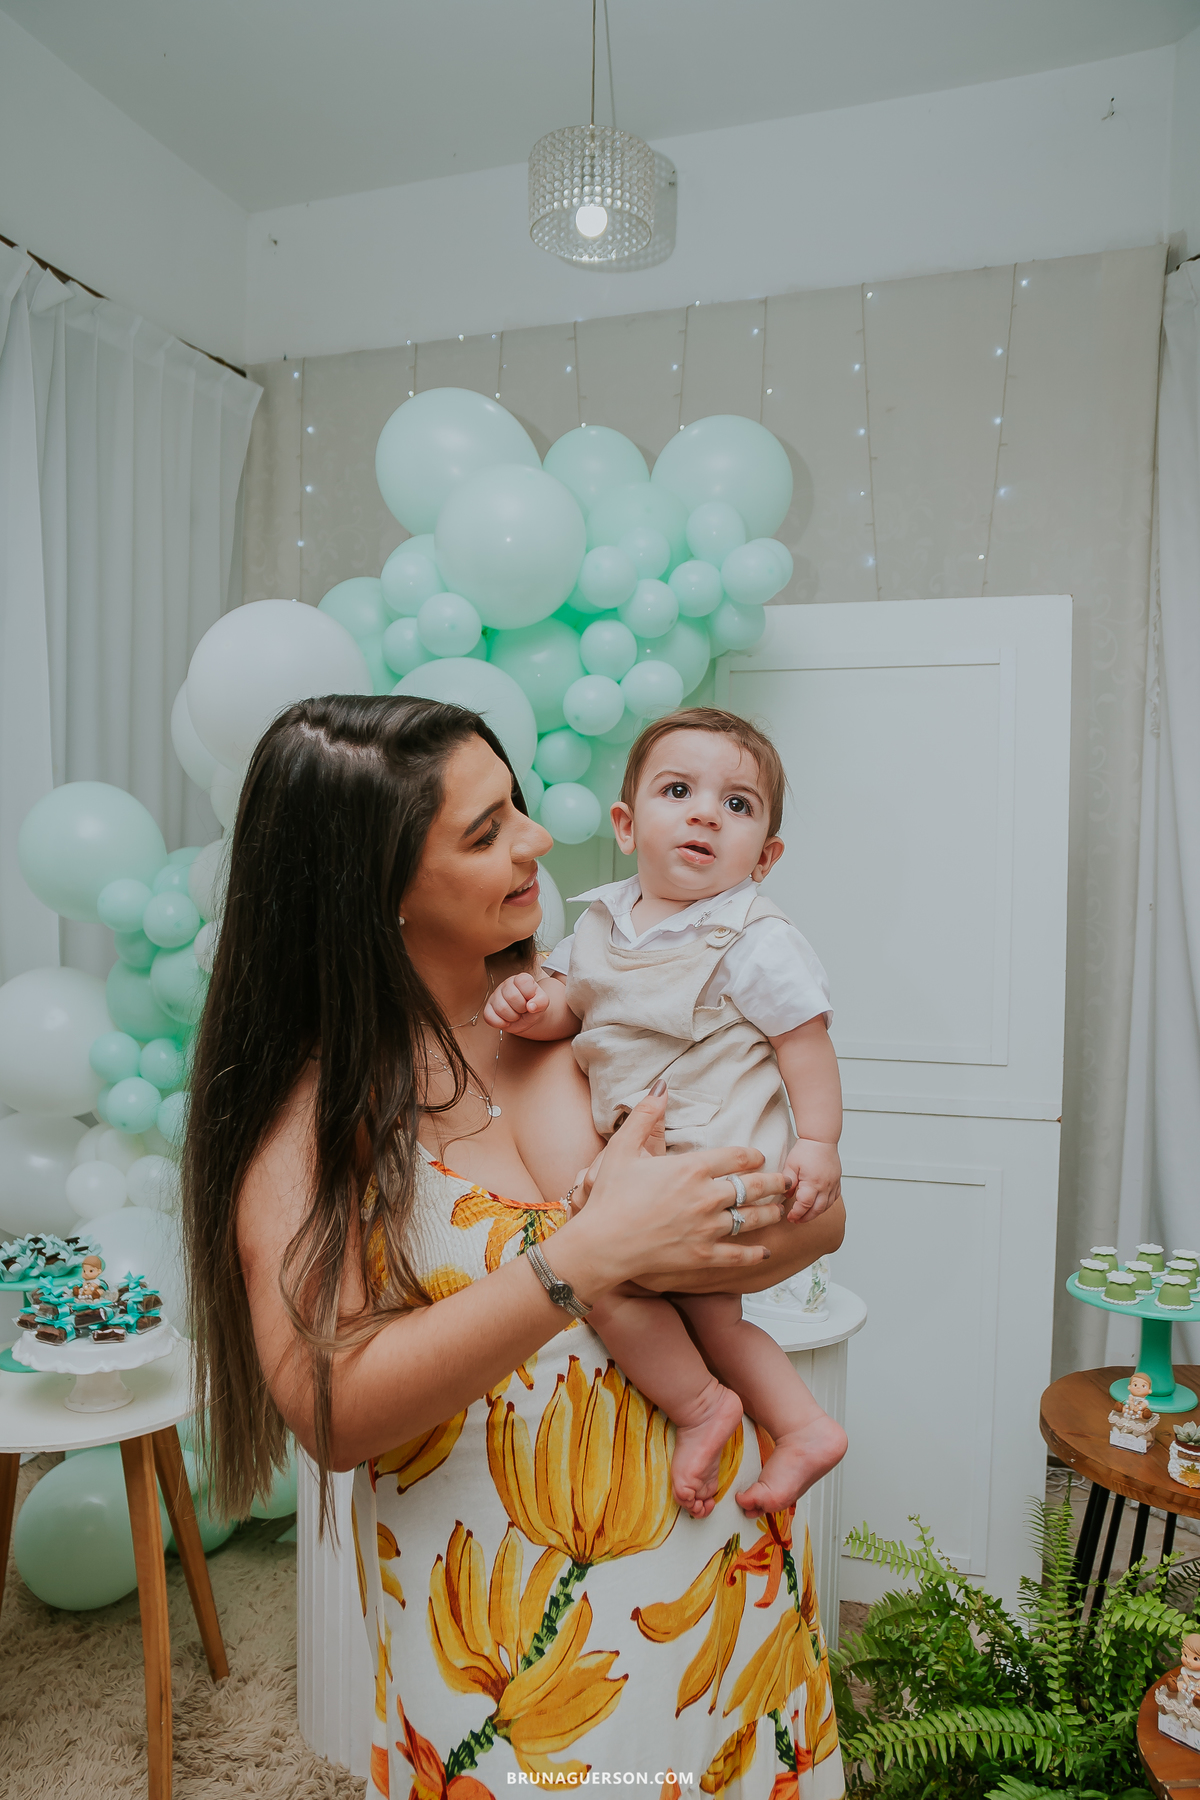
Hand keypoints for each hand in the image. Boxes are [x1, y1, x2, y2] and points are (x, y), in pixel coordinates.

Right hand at [484, 972, 550, 1033]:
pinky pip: (489, 1017)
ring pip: (501, 1008)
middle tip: (523, 1010)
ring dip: (512, 1017)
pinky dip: (501, 1023)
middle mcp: (506, 985)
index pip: (523, 981)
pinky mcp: (487, 1009)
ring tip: (516, 1015)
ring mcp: (495, 996)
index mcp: (520, 979)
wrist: (527, 1017)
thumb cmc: (534, 1006)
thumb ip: (541, 1001)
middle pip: (512, 996)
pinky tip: (506, 1021)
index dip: (529, 994)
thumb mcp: (543, 1002)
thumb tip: (531, 1007)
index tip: (531, 999)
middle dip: (521, 1008)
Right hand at [547, 1085, 789, 1299]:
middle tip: (788, 1181)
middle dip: (776, 1182)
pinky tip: (766, 1250)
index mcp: (692, 1168)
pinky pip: (738, 1254)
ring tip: (782, 1210)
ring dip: (771, 1213)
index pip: (737, 1158)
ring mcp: (707, 1228)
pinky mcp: (703, 1256)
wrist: (603, 1243)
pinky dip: (755, 1252)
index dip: (753, 1156)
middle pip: (754, 1186)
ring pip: (752, 1218)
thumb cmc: (610, 1195)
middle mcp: (707, 1197)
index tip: (760, 1157)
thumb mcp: (623, 1147)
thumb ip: (646, 1115)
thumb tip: (661, 1085)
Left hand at [783, 1138, 841, 1221]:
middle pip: (817, 1209)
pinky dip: (826, 1204)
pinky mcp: (837, 1181)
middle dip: (806, 1217)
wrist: (821, 1138)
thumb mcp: (791, 1165)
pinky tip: (819, 1205)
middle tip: (797, 1220)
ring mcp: (833, 1184)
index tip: (790, 1216)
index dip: (797, 1213)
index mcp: (813, 1182)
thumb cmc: (806, 1149)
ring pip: (827, 1206)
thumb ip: (788, 1182)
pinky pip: (834, 1198)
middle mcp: (825, 1186)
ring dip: (816, 1213)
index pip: (805, 1205)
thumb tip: (786, 1195)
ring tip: (806, 1215)